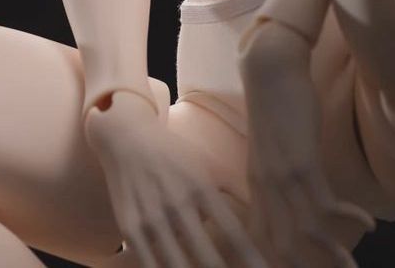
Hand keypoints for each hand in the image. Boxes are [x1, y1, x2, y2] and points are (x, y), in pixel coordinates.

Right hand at [85, 90, 269, 267]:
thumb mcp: (207, 165)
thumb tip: (268, 210)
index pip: (233, 233)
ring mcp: (152, 219)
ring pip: (178, 266)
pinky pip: (151, 265)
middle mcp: (178, 204)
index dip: (251, 258)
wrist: (127, 139)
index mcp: (202, 188)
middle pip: (208, 258)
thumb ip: (237, 188)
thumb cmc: (174, 154)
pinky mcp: (130, 230)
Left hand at [238, 21, 374, 267]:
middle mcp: (265, 188)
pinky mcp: (302, 161)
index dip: (281, 262)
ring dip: (333, 252)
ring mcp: (282, 177)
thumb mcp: (274, 149)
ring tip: (352, 266)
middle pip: (283, 246)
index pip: (263, 240)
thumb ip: (281, 176)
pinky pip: (324, 203)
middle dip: (309, 267)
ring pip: (306, 231)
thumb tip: (299, 197)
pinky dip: (347, 217)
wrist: (270, 68)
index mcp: (257, 187)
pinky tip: (367, 223)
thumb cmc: (276, 104)